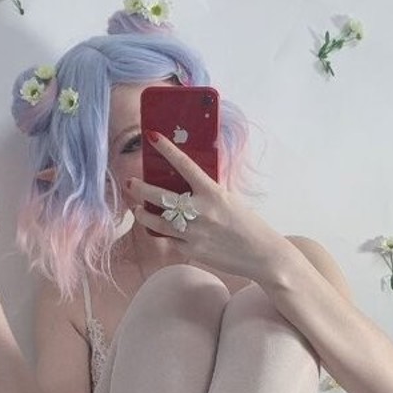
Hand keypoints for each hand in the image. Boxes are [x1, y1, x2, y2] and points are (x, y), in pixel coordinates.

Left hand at [127, 135, 286, 283]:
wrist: (261, 255)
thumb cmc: (248, 225)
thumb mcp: (231, 200)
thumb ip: (210, 191)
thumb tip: (192, 181)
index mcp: (213, 193)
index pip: (185, 165)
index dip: (167, 149)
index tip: (152, 137)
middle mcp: (201, 212)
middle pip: (161, 197)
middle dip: (141, 189)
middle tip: (131, 183)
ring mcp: (194, 233)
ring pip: (157, 222)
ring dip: (143, 214)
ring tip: (138, 209)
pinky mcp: (192, 251)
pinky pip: (169, 240)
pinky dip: (162, 234)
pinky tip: (157, 230)